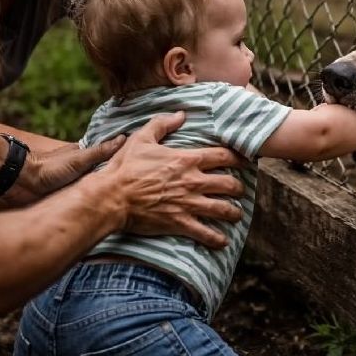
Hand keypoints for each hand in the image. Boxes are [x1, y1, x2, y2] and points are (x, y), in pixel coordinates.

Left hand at [12, 137, 126, 203]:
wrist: (23, 184)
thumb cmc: (50, 167)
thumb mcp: (79, 158)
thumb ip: (101, 151)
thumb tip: (124, 137)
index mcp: (84, 156)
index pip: (107, 157)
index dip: (121, 161)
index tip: (137, 165)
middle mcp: (80, 168)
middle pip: (102, 173)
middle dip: (114, 179)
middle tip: (134, 187)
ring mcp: (74, 183)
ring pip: (94, 187)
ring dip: (103, 193)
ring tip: (124, 201)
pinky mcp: (68, 197)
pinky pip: (85, 199)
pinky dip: (93, 202)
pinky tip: (105, 209)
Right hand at [99, 112, 245, 248]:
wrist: (111, 197)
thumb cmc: (125, 167)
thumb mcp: (142, 138)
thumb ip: (162, 124)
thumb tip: (181, 114)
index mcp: (187, 160)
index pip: (223, 157)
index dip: (238, 158)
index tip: (245, 162)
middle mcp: (193, 182)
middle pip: (230, 184)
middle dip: (239, 188)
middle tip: (240, 191)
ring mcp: (188, 204)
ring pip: (223, 209)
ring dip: (234, 213)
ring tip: (237, 215)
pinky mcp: (180, 223)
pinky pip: (205, 233)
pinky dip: (217, 239)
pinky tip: (224, 242)